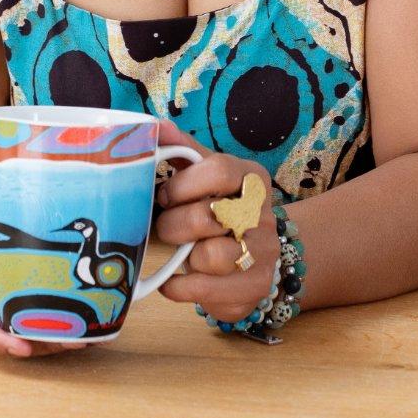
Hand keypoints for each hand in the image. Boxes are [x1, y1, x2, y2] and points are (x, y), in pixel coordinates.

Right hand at [0, 158, 72, 359]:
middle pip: (15, 337)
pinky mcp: (36, 312)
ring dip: (64, 340)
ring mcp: (15, 314)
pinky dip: (74, 329)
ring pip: (37, 336)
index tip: (18, 347)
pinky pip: (52, 327)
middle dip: (43, 343)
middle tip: (73, 341)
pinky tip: (100, 329)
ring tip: (92, 335)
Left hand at [150, 124, 277, 321]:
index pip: (217, 170)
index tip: (165, 195)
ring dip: (184, 258)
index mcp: (252, 178)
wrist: (262, 251)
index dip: (182, 184)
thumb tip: (154, 126)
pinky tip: (175, 279)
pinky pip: (207, 291)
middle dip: (174, 225)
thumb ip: (182, 149)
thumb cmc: (223, 205)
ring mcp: (263, 254)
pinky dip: (180, 287)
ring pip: (210, 256)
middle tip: (167, 227)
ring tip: (183, 253)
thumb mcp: (207, 173)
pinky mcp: (255, 288)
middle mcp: (263, 215)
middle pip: (208, 216)